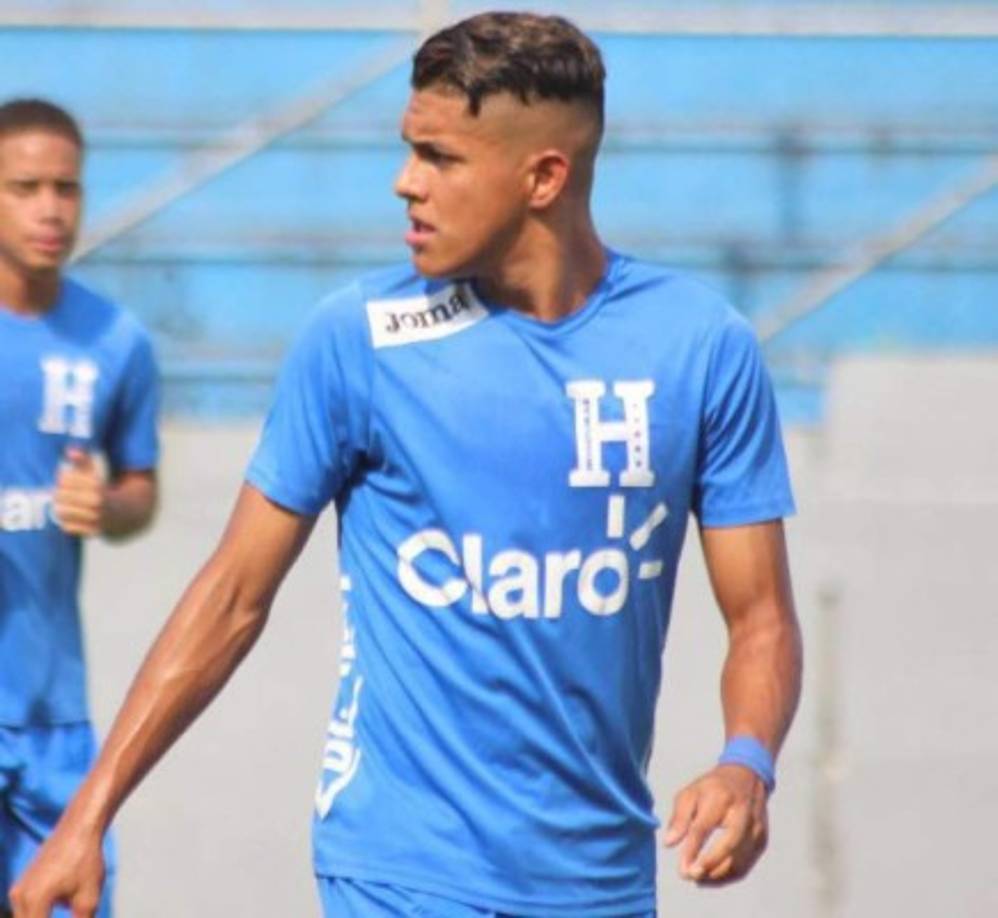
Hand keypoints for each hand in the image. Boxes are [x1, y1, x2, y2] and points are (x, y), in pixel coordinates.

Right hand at [10, 822, 105, 917]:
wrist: (80, 828)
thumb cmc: (86, 860)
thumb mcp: (88, 899)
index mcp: (34, 902)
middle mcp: (19, 897)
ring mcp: (19, 890)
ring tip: (71, 914)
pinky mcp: (23, 885)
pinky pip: (26, 911)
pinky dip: (37, 917)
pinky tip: (52, 914)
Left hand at [53, 448, 105, 536]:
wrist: (127, 513)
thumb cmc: (104, 490)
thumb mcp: (96, 474)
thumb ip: (83, 461)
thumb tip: (70, 451)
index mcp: (97, 485)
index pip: (64, 479)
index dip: (62, 477)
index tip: (64, 478)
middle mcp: (96, 502)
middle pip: (60, 495)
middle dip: (59, 493)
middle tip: (61, 492)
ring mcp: (94, 518)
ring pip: (61, 512)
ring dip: (60, 507)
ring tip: (64, 504)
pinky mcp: (93, 531)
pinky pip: (67, 527)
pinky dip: (66, 521)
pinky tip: (71, 516)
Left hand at [663, 764, 768, 884]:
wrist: (747, 778)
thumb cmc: (713, 788)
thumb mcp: (690, 793)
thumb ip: (679, 817)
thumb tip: (669, 843)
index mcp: (720, 797)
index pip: (704, 826)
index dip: (692, 849)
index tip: (681, 867)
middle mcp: (742, 813)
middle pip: (730, 844)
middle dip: (710, 863)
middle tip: (690, 875)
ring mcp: (756, 828)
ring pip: (739, 860)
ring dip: (717, 875)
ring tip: (696, 879)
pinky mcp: (761, 841)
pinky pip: (745, 866)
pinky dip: (727, 877)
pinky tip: (710, 878)